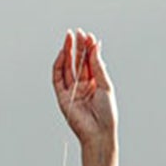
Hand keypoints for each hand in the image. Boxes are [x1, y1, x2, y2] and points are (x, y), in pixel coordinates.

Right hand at [52, 28, 116, 146]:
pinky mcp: (62, 96)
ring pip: (67, 67)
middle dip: (78, 47)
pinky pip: (58, 78)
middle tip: (78, 33)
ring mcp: (72, 90)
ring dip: (68, 52)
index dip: (89, 49)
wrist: (99, 132)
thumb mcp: (105, 85)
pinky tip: (63, 53)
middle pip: (78, 62)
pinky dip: (59, 65)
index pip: (90, 62)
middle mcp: (83, 85)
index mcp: (95, 83)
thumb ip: (97, 66)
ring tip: (69, 37)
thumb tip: (95, 46)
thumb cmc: (107, 113)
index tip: (89, 37)